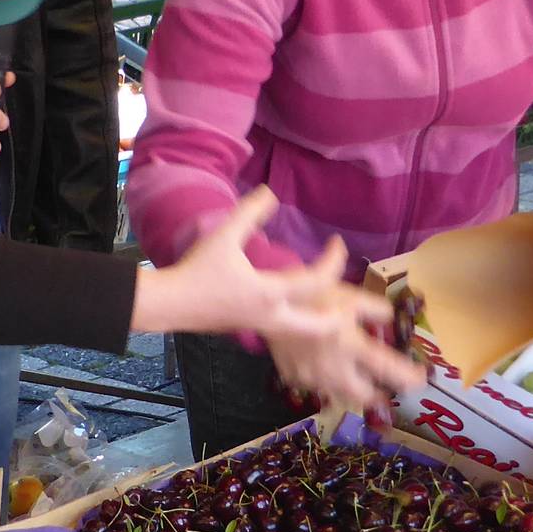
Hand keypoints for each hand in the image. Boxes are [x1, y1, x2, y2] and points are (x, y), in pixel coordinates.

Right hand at [129, 190, 423, 401]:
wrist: (171, 305)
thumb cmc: (198, 270)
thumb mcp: (224, 236)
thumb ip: (250, 213)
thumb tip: (271, 192)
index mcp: (270, 292)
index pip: (315, 280)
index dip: (333, 261)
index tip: (338, 244)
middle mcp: (274, 316)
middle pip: (322, 327)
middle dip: (345, 321)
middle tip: (360, 309)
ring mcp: (265, 328)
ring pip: (307, 336)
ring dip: (329, 332)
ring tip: (343, 320)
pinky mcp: (256, 331)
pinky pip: (291, 338)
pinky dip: (308, 337)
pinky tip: (311, 329)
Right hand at [265, 307, 426, 412]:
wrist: (267, 301)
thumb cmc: (313, 294)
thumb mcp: (349, 295)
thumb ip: (375, 309)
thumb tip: (390, 319)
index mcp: (350, 345)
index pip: (386, 368)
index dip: (407, 378)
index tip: (421, 381)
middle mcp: (333, 368)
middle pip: (363, 396)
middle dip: (376, 393)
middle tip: (383, 386)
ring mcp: (311, 377)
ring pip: (340, 395)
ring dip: (352, 390)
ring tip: (355, 377)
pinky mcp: (294, 378)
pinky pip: (316, 388)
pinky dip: (326, 383)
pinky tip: (325, 369)